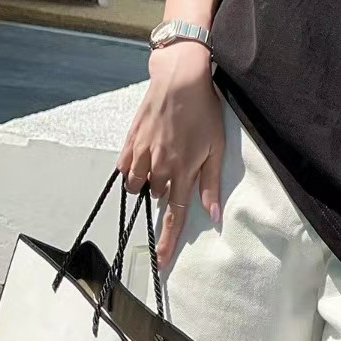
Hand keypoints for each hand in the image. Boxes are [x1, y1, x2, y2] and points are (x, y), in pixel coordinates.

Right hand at [117, 42, 222, 266]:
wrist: (181, 78)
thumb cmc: (204, 111)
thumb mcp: (216, 147)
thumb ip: (211, 183)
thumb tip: (213, 215)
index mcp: (183, 170)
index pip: (175, 215)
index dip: (168, 240)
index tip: (161, 261)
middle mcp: (159, 166)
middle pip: (158, 196)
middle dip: (167, 191)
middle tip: (179, 168)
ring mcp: (141, 153)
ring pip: (137, 185)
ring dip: (148, 182)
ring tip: (162, 162)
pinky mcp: (130, 141)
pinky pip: (124, 168)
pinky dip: (132, 169)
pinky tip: (143, 158)